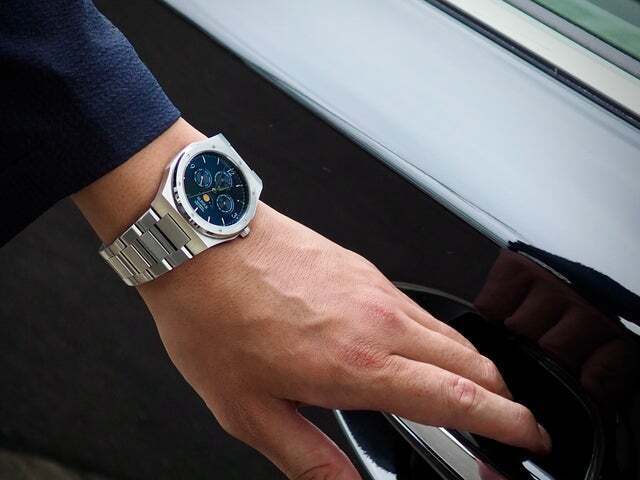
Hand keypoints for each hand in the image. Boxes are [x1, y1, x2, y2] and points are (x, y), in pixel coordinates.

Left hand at [138, 203, 550, 478]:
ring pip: (449, 331)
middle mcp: (377, 321)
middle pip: (471, 361)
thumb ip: (306, 457)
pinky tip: (417, 346)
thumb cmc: (215, 315)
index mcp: (357, 365)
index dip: (505, 423)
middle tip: (506, 420)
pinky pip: (419, 307)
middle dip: (502, 397)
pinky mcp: (362, 267)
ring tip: (469, 389)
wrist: (201, 240)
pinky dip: (437, 334)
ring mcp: (373, 287)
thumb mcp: (248, 410)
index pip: (458, 399)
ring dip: (471, 365)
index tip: (528, 437)